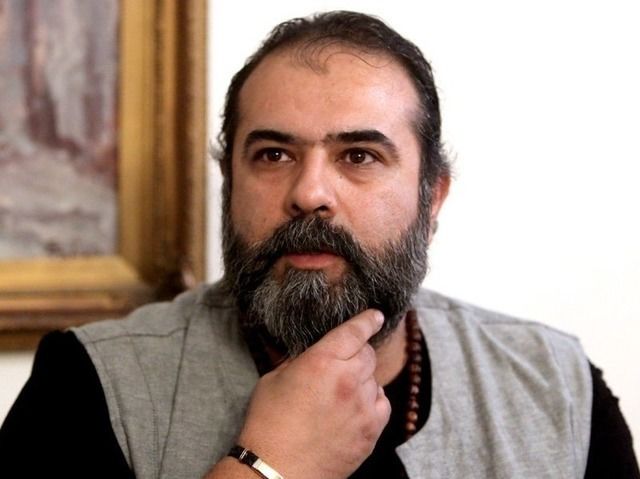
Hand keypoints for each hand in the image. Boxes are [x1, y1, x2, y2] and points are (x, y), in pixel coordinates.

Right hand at [237, 309, 390, 478]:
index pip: (354, 332)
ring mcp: (362, 407)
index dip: (367, 320)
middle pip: (367, 354)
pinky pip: (382, 404)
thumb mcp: (274, 379)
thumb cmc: (269, 425)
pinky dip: (371, 400)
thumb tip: (314, 353)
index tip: (375, 315)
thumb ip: (300, 361)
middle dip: (357, 352)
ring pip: (375, 378)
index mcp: (321, 362)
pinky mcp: (370, 431)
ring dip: (362, 378)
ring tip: (340, 393)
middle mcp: (347, 380)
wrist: (277, 471)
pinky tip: (354, 407)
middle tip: (342, 363)